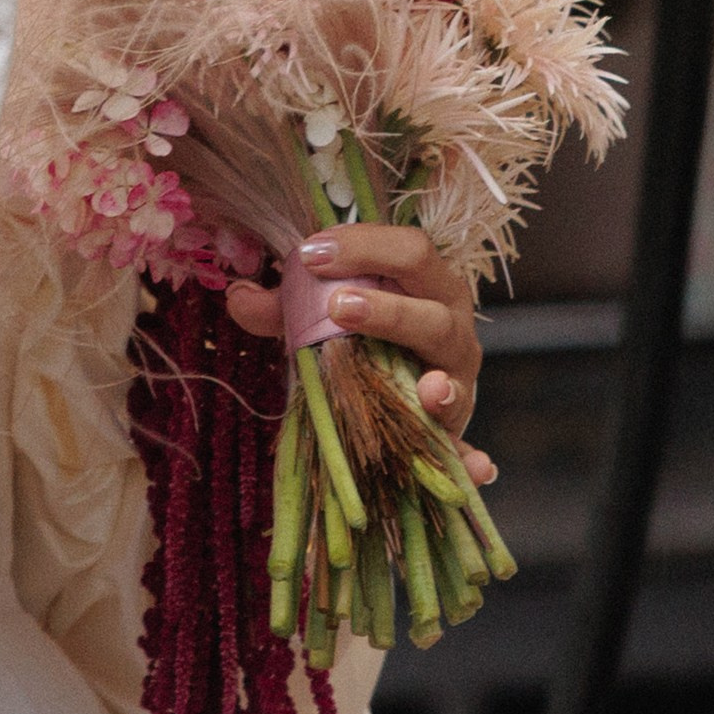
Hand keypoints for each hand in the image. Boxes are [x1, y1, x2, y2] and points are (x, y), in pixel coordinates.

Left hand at [228, 225, 497, 485]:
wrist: (399, 371)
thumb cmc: (360, 325)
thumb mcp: (321, 308)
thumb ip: (279, 303)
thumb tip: (239, 296)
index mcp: (425, 282)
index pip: (409, 250)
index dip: (364, 246)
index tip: (309, 253)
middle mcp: (450, 324)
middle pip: (432, 310)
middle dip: (391, 310)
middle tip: (341, 307)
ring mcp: (456, 377)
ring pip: (452, 374)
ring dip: (436, 380)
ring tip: (422, 387)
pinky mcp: (453, 427)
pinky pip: (464, 445)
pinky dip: (470, 458)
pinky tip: (475, 467)